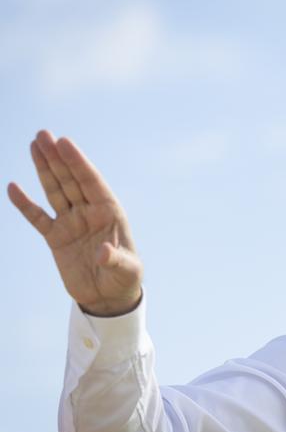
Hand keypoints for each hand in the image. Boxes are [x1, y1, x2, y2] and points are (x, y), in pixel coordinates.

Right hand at [8, 130, 142, 315]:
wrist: (108, 298)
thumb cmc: (124, 279)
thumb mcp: (126, 270)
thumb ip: (115, 259)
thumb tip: (103, 252)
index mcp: (109, 213)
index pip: (92, 182)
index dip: (78, 163)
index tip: (65, 142)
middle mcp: (89, 213)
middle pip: (71, 180)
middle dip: (58, 158)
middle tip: (43, 134)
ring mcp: (71, 223)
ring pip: (55, 191)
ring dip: (44, 169)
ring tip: (35, 144)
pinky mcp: (56, 239)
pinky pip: (38, 217)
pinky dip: (26, 204)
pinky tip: (14, 187)